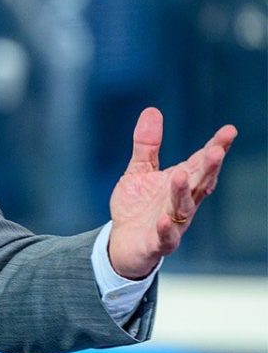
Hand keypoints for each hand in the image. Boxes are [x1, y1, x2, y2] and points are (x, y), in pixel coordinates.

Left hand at [108, 107, 236, 278]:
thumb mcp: (140, 170)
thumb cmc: (138, 206)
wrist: (123, 242)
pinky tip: (163, 219)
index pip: (201, 163)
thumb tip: (152, 110)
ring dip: (183, 193)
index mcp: (181, 182)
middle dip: (209, 168)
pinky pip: (165, 237)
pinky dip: (165, 229)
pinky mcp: (157, 242)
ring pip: (184, 208)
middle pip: (200, 183)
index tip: (229, 131)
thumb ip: (147, 144)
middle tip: (217, 150)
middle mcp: (182, 202)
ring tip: (180, 175)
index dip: (216, 148)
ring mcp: (172, 223)